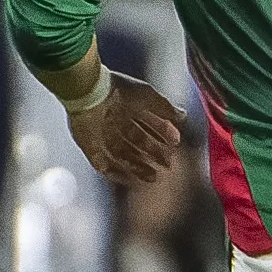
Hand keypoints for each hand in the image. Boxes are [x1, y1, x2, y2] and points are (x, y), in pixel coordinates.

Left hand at [67, 70, 183, 185]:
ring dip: (138, 166)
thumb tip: (183, 116)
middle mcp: (114, 120)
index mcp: (127, 106)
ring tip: (154, 177)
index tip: (175, 143)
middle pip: (136, 140)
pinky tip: (130, 180)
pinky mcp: (88, 145)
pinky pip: (102, 164)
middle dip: (153, 152)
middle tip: (168, 165)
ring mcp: (99, 134)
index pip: (148, 122)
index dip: (163, 133)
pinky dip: (115, 173)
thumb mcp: (149, 97)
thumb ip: (166, 107)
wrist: (90, 93)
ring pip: (122, 154)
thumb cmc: (119, 90)